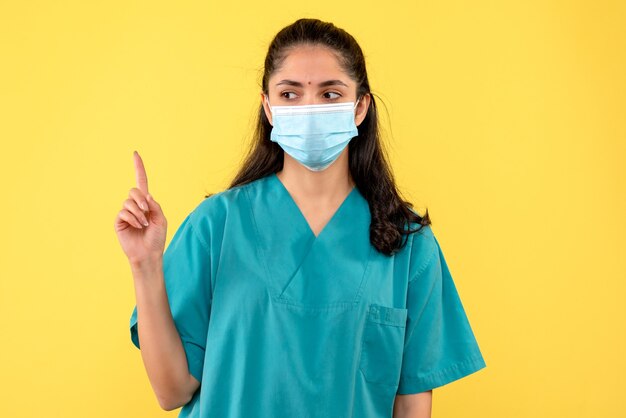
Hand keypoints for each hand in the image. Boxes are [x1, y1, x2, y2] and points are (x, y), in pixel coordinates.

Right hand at [114, 151, 167, 266]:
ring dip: (138, 213)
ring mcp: (126, 213)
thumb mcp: (161, 219)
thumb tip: (146, 195)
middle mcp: (135, 205)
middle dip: (140, 200)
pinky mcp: (119, 221)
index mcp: (146, 202)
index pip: (141, 181)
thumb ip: (155, 205)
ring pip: (128, 202)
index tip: (135, 153)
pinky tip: (137, 227)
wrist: (149, 253)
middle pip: (133, 191)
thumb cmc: (157, 237)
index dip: (139, 168)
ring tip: (143, 224)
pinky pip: (123, 212)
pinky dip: (132, 219)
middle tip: (146, 212)